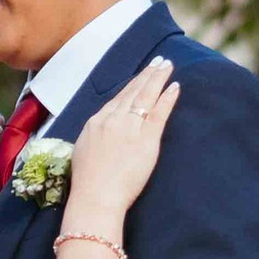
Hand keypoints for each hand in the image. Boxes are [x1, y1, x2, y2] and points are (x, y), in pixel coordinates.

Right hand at [60, 57, 179, 231]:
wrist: (95, 196)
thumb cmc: (87, 184)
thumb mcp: (83, 152)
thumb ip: (95, 138)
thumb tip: (101, 135)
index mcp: (96, 122)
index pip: (117, 99)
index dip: (130, 86)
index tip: (140, 76)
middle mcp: (112, 120)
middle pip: (132, 92)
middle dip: (146, 75)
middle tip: (158, 61)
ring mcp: (129, 127)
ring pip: (145, 96)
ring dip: (157, 78)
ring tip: (167, 66)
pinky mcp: (146, 139)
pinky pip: (159, 112)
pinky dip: (167, 97)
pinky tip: (175, 87)